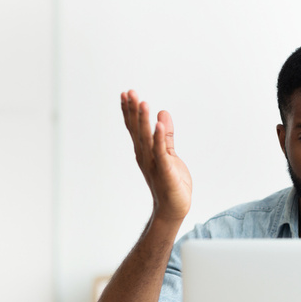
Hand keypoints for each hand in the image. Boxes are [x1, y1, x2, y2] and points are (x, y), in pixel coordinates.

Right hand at [121, 90, 191, 221]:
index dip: (130, 111)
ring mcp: (154, 164)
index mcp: (145, 152)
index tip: (126, 93)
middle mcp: (146, 156)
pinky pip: (161, 153)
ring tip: (143, 103)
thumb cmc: (171, 183)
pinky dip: (158, 138)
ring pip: (147, 139)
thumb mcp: (169, 155)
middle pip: (137, 131)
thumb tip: (162, 113)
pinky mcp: (166, 171)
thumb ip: (165, 136)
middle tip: (130, 92)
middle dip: (133, 111)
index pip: (135, 128)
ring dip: (144, 121)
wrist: (173, 209)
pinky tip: (158, 124)